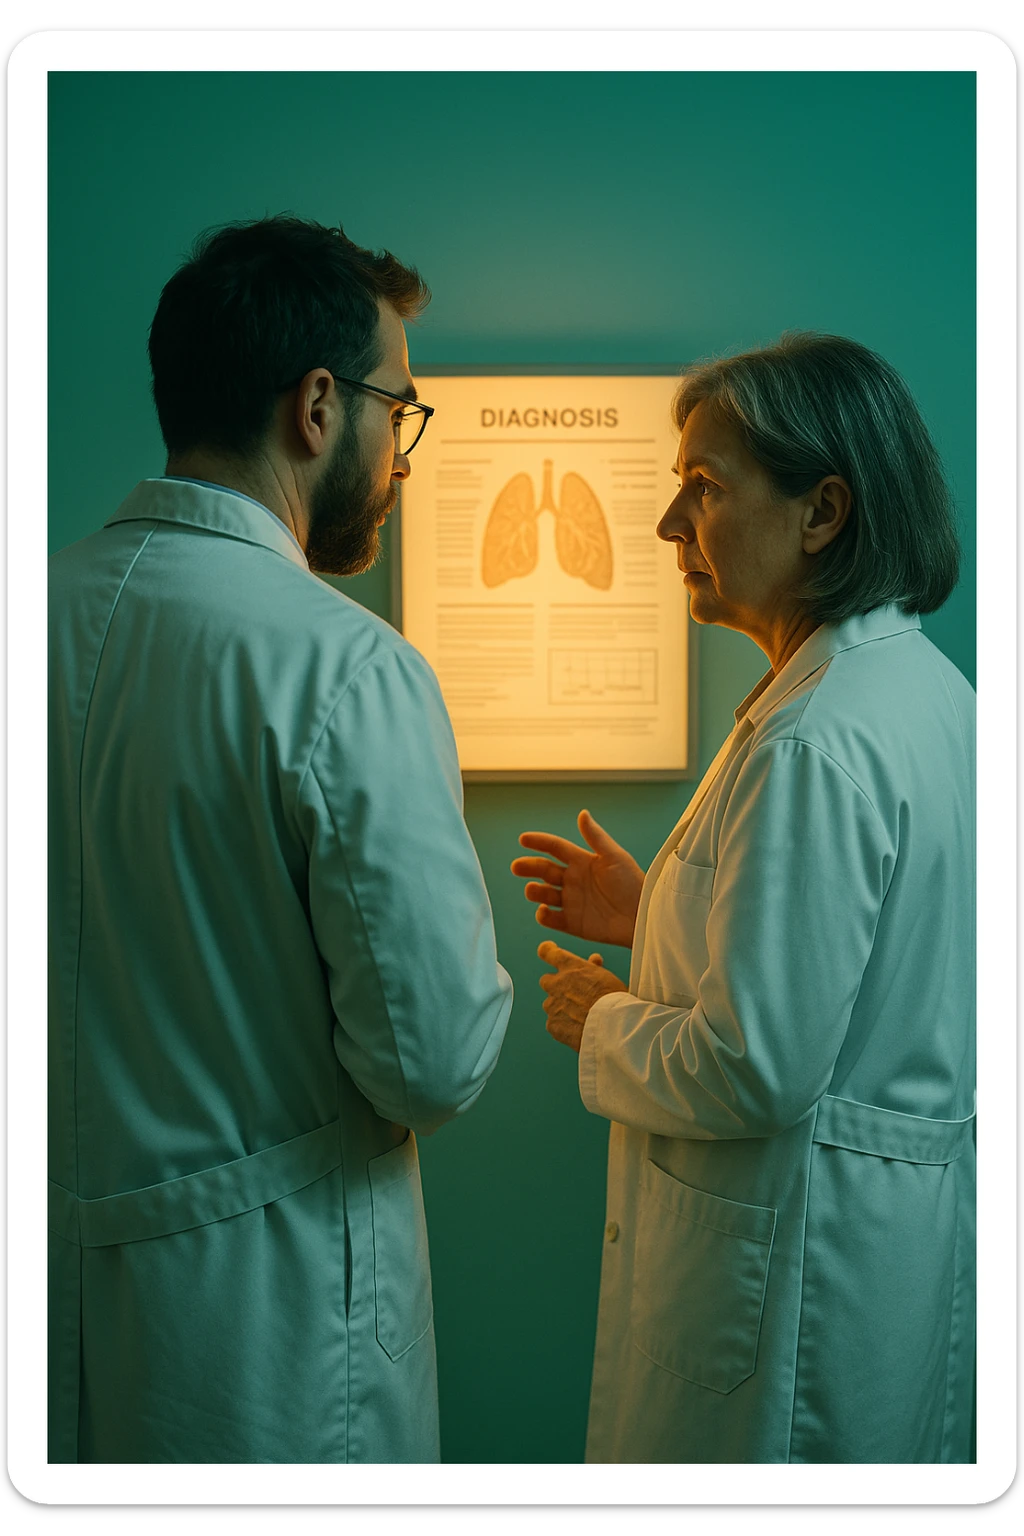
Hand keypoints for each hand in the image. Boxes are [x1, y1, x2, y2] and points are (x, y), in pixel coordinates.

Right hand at [511, 809, 643, 948]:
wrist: (643, 917)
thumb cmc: (633, 884)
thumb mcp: (615, 857)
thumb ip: (596, 837)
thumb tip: (582, 813)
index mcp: (582, 861)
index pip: (555, 848)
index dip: (539, 842)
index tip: (523, 839)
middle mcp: (574, 880)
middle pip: (543, 870)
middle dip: (528, 867)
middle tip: (517, 867)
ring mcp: (572, 902)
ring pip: (543, 894)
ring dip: (534, 891)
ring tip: (532, 890)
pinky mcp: (573, 923)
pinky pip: (551, 919)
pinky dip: (543, 915)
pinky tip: (545, 911)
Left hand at [537, 940, 628, 1053]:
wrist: (611, 1027)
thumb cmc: (615, 1001)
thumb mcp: (606, 976)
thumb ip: (593, 968)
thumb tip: (593, 959)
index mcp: (571, 967)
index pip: (548, 951)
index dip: (548, 951)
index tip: (548, 950)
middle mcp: (557, 983)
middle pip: (546, 980)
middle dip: (556, 986)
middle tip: (572, 995)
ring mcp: (553, 1004)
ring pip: (550, 1004)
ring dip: (561, 1008)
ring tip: (580, 1016)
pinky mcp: (552, 1024)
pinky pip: (553, 1024)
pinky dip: (562, 1027)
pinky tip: (577, 1029)